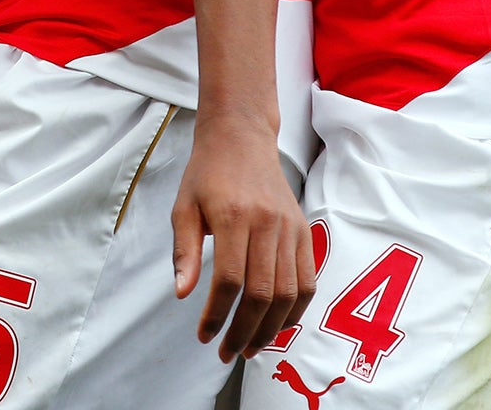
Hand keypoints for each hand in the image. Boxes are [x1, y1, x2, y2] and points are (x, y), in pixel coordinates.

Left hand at [172, 111, 314, 361]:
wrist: (242, 137)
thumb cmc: (207, 173)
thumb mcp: (183, 207)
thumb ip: (184, 251)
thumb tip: (182, 294)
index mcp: (233, 217)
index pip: (229, 280)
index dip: (217, 315)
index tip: (204, 335)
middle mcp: (267, 224)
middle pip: (262, 293)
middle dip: (244, 331)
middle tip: (227, 353)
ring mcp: (290, 228)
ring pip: (288, 292)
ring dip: (271, 329)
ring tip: (251, 347)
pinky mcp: (303, 230)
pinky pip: (308, 280)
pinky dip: (296, 310)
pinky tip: (278, 326)